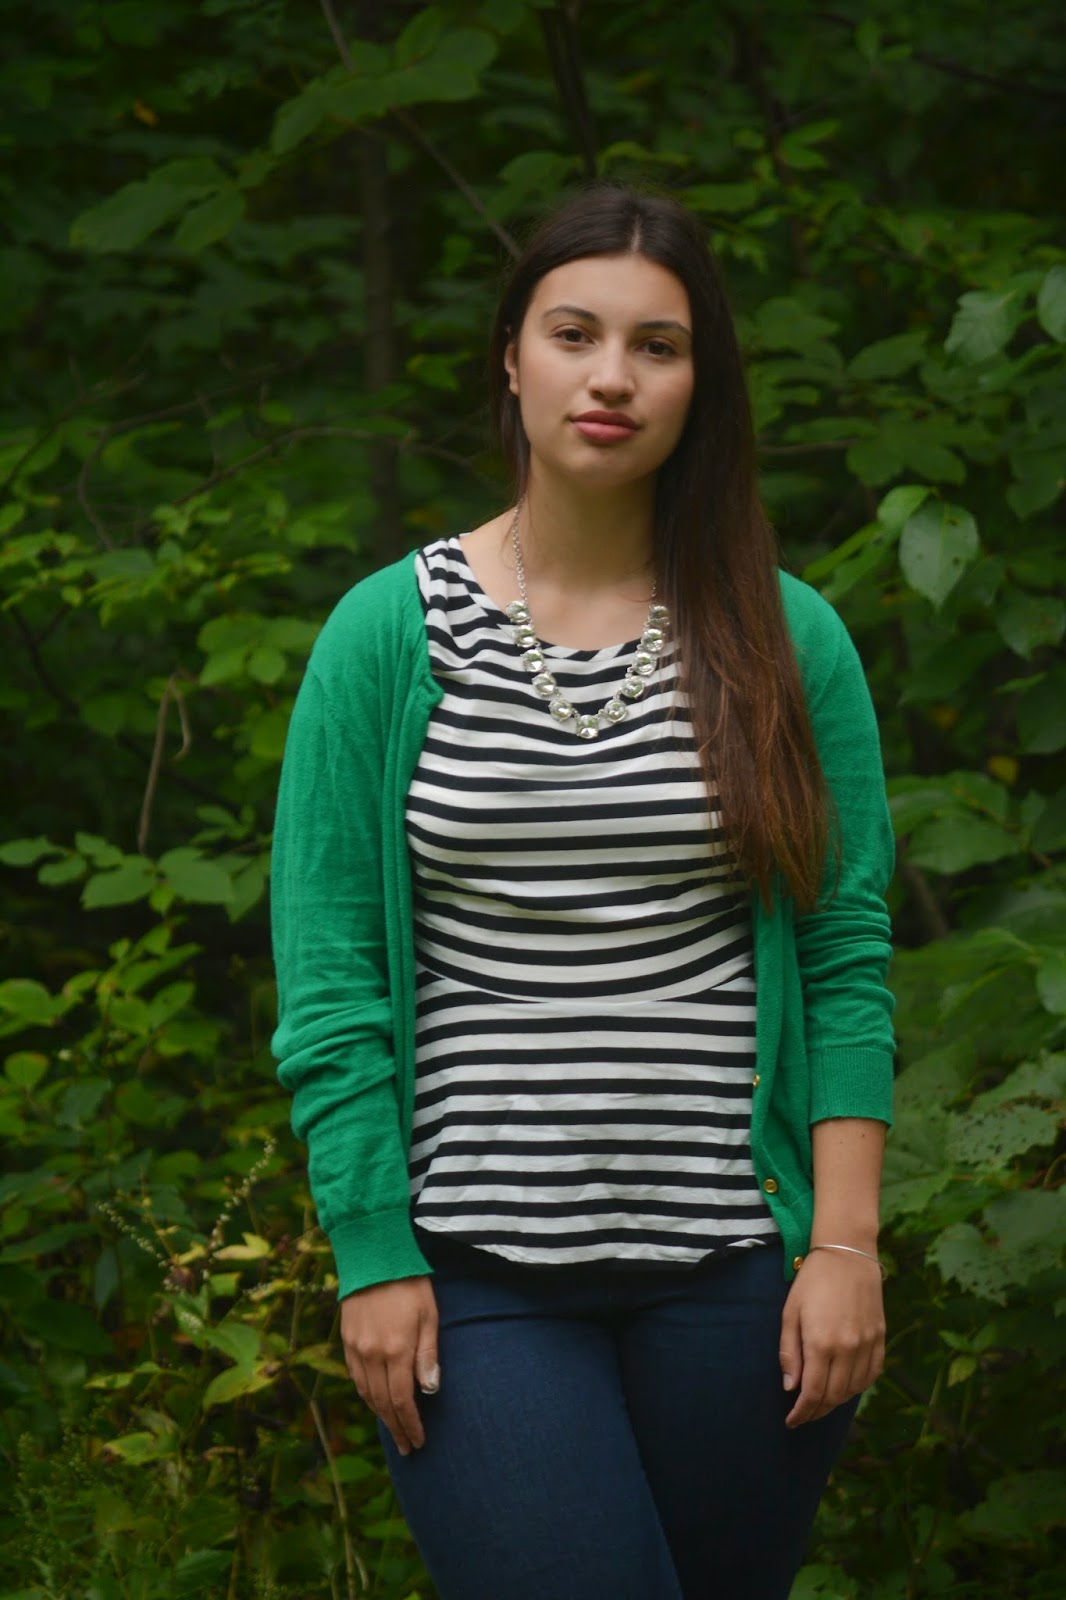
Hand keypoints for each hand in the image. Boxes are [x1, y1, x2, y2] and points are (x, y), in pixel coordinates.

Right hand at [340, 1276, 439, 1455]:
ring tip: (393, 1429)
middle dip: (396, 1427)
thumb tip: (429, 1391)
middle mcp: (372, 1354)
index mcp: (396, 1349)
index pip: (402, 1400)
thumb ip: (428, 1354)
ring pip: (367, 1393)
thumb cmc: (409, 1282)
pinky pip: (355, 1377)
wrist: (373, 1254)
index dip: (410, 1424)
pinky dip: (366, 1394)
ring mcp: (356, 1348)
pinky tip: (376, 1400)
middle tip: (407, 1447)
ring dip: (380, 1414)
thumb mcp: (429, 1315)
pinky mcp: (346, 1339)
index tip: (419, 1441)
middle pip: (383, 1403)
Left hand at [778, 1249, 884, 1428]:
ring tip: (821, 1403)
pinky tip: (845, 1387)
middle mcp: (847, 1348)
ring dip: (836, 1402)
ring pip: (853, 1390)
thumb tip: (791, 1388)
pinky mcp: (880, 1338)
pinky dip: (858, 1387)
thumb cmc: (812, 1282)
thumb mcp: (790, 1313)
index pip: (813, 1393)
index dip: (801, 1412)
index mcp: (821, 1343)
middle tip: (803, 1415)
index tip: (791, 1421)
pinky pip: (871, 1375)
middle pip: (834, 1396)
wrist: (847, 1254)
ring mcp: (867, 1344)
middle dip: (816, 1411)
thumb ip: (789, 1352)